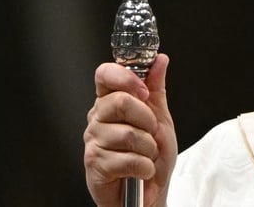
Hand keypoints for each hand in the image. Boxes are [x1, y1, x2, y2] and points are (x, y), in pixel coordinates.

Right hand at [84, 54, 176, 206]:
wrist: (150, 192)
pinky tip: (142, 171)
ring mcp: (93, 141)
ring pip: (128, 134)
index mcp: (109, 101)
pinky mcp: (94, 164)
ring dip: (149, 148)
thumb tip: (159, 59)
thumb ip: (156, 89)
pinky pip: (127, 159)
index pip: (104, 74)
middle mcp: (97, 118)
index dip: (126, 77)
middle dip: (147, 120)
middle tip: (151, 132)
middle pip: (120, 102)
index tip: (144, 91)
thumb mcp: (159, 118)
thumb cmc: (152, 156)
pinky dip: (144, 167)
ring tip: (147, 155)